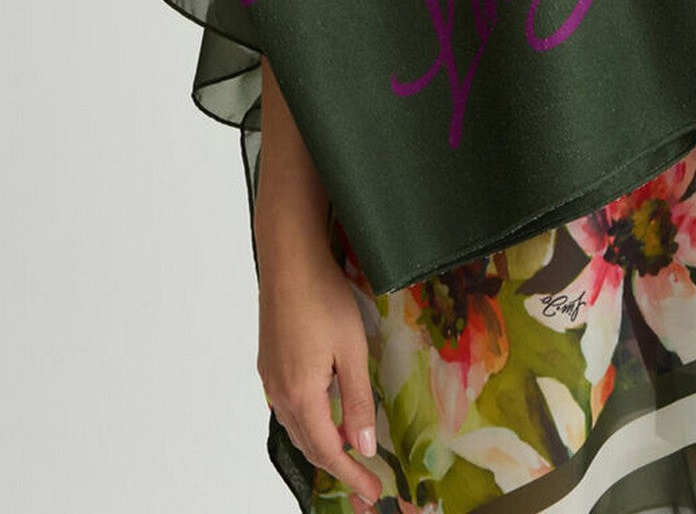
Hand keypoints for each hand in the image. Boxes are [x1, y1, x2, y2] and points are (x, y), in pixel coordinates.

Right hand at [257, 246, 383, 513]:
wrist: (288, 261)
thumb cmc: (323, 299)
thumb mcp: (352, 349)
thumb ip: (357, 400)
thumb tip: (363, 446)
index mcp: (302, 395)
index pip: (328, 451)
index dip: (351, 476)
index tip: (372, 495)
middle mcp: (280, 393)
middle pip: (309, 444)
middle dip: (338, 467)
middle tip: (365, 485)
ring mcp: (270, 378)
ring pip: (297, 427)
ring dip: (322, 445)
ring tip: (350, 454)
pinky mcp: (269, 363)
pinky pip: (289, 407)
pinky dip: (310, 423)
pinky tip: (325, 415)